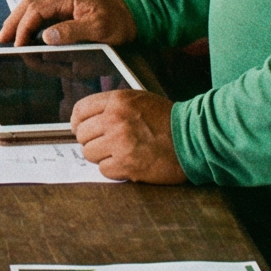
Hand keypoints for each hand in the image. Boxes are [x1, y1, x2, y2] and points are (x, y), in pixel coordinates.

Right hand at [0, 0, 134, 47]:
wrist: (135, 14)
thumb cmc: (119, 22)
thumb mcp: (98, 29)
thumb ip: (71, 31)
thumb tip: (46, 36)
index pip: (37, 10)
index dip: (24, 27)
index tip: (17, 45)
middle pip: (30, 4)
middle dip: (14, 20)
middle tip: (2, 38)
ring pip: (34, 5)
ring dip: (19, 19)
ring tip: (8, 34)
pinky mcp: (68, 7)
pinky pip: (42, 10)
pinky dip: (30, 19)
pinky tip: (26, 30)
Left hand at [72, 88, 186, 183]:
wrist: (192, 139)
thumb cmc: (167, 120)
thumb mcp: (139, 100)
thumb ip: (113, 106)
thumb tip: (86, 120)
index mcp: (117, 101)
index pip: (80, 111)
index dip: (77, 123)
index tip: (80, 130)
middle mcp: (115, 119)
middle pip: (82, 135)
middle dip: (92, 141)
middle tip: (107, 145)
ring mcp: (119, 143)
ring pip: (89, 154)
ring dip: (102, 156)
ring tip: (120, 154)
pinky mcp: (126, 165)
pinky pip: (104, 170)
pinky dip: (114, 170)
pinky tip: (129, 163)